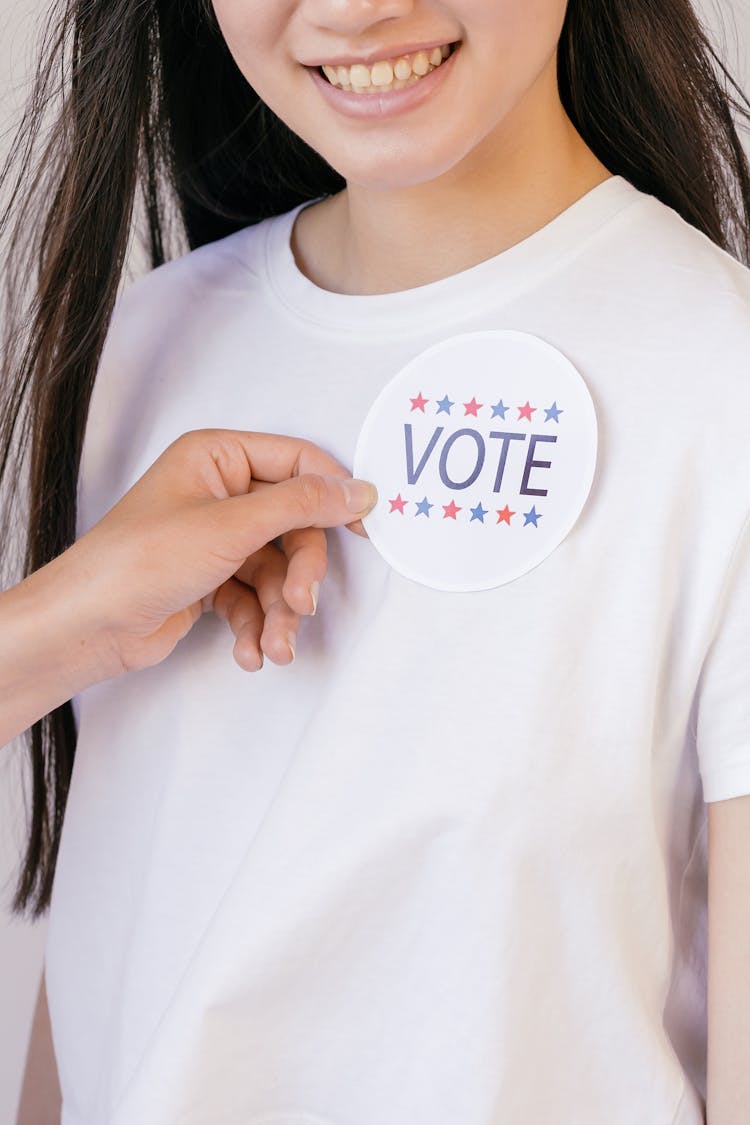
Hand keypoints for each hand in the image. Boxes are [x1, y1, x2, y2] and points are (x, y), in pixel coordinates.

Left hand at [1, 429, 377, 747]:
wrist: (87, 627)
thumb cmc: (136, 562)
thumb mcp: (231, 526)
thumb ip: (301, 505)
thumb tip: (355, 489)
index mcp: (217, 457)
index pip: (297, 463)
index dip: (332, 495)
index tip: (363, 528)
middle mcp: (218, 493)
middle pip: (293, 526)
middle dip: (300, 574)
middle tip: (301, 603)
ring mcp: (216, 538)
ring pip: (278, 570)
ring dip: (281, 612)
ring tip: (274, 643)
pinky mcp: (211, 579)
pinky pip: (256, 597)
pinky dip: (258, 626)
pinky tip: (249, 650)